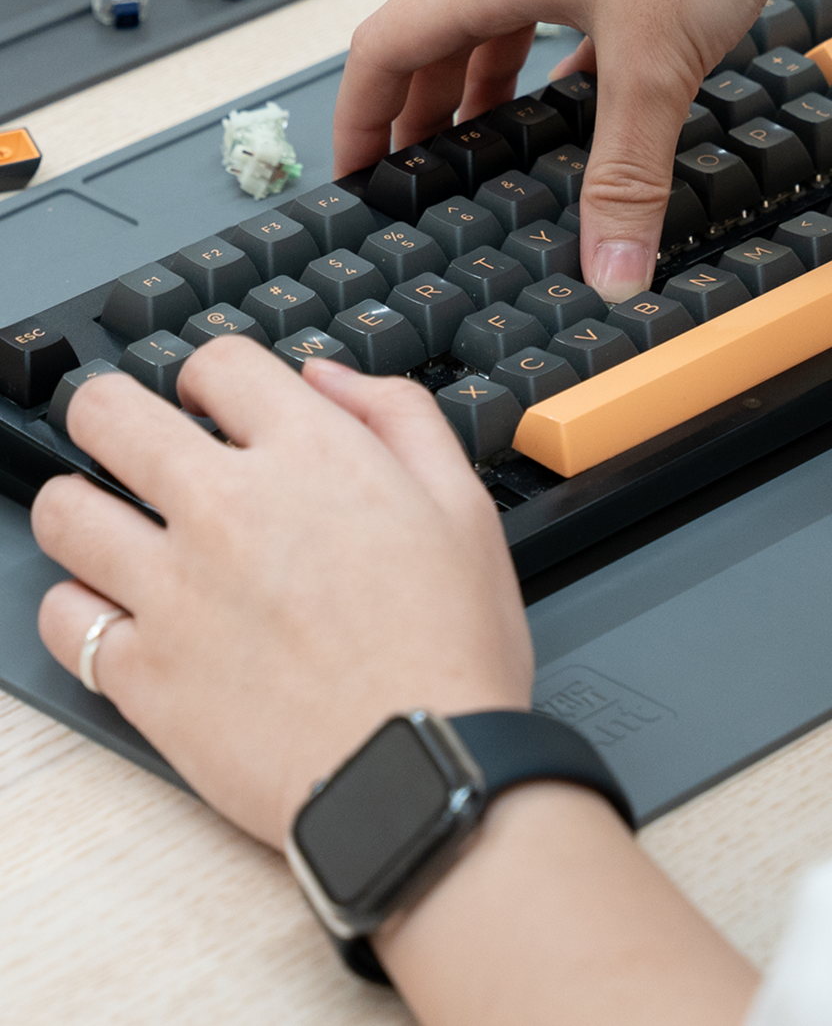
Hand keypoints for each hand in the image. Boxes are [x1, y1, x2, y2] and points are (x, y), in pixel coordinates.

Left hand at [32, 344, 532, 849]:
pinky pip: (62, 620)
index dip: (209, 378)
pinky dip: (80, 612)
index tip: (208, 407)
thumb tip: (326, 376)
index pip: (217, 363)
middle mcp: (226, 506)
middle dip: (112, 416)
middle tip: (133, 447)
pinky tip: (118, 616)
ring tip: (111, 529)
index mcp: (309, 455)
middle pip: (106, 413)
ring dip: (82, 508)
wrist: (423, 776)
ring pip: (63, 512)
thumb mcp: (462, 504)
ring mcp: (173, 589)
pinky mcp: (143, 674)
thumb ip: (398, 415)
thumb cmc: (451, 650)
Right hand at [334, 0, 810, 302]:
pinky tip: (593, 97)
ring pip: (507, 22)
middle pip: (440, 39)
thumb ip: (626, 177)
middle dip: (423, 115)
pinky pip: (570, 12)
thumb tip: (611, 271)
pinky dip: (564, 64)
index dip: (359, 120)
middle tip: (420, 180)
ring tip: (499, 146)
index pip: (383, 50)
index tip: (352, 177)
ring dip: (492, 87)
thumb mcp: (652, 67)